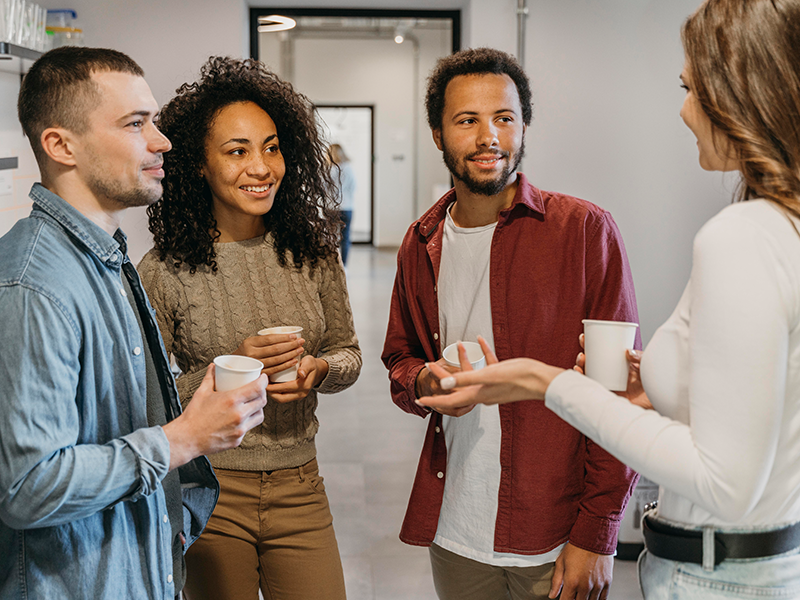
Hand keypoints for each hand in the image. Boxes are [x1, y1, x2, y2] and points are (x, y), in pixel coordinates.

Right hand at [163, 364, 267, 469]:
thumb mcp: (202, 392)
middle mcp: (239, 415)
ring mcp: (240, 429)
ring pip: (259, 416)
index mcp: (232, 400)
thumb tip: (213, 367)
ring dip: (258, 409)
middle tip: (258, 390)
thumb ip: (210, 377)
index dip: (264, 381)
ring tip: (252, 404)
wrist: (187, 439)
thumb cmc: (194, 416)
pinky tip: (242, 418)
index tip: (263, 378)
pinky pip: (249, 428)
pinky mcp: (238, 439)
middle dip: (262, 394)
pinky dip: (248, 422)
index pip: (258, 388)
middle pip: (262, 401)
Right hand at [234, 332, 304, 378]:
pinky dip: (286, 365)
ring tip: (300, 350)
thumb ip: (264, 341)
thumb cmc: (246, 353)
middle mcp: (251, 354)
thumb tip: (286, 336)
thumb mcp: (251, 343)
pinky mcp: (258, 374)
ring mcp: (255, 365)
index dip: (284, 337)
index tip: (295, 336)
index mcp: (249, 342)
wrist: (232, 368)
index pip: (270, 339)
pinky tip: (294, 361)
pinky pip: (275, 369)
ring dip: (291, 354)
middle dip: (291, 345)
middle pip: (275, 349)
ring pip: (277, 359)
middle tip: (301, 342)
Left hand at [267, 356, 328, 402]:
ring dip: (272, 395)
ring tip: (264, 387)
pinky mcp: (295, 396)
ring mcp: (298, 396)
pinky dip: (276, 394)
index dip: (274, 387)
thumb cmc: (311, 364)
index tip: (264, 382)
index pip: (286, 388)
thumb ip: (305, 367)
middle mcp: (301, 394)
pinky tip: (270, 388)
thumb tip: (301, 373)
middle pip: (282, 398)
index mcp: (304, 386)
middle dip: (270, 393)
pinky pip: (284, 398)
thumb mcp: (309, 362)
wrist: (318, 371)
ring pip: (282, 399)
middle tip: (261, 386)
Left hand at [417, 336, 562, 410]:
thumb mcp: (490, 375)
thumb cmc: (518, 377)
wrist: (543, 379)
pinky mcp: (502, 377)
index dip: (433, 400)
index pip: (450, 400)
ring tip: (455, 347)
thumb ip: (466, 379)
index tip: (419, 400)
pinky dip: (483, 353)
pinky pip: (488, 365)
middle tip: (430, 366)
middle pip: (457, 386)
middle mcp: (483, 393)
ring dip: (463, 361)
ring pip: (471, 374)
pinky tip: (481, 339)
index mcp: (477, 394)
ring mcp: (492, 386)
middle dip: (443, 376)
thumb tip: (444, 384)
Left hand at [549, 543, 612, 599]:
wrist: (593, 537)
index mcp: (572, 581)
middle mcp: (585, 586)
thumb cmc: (576, 547)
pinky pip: (603, 598)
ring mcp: (598, 585)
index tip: (563, 597)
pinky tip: (592, 595)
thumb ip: (556, 581)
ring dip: (585, 599)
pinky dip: (597, 599)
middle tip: (573, 594)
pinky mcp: (607, 582)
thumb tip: (552, 595)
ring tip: (582, 593)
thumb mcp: (561, 562)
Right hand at [575, 334, 651, 409]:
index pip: (601, 352)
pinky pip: (591, 389)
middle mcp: (610, 374)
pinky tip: (579, 373)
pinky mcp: (607, 395)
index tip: (584, 337)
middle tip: (582, 352)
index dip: (590, 345)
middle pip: (591, 363)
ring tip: (581, 361)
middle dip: (582, 356)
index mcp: (618, 364)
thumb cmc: (654, 384)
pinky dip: (582, 381)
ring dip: (580, 366)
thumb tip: (627, 351)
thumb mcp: (647, 365)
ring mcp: (607, 384)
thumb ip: (639, 357)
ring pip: (589, 375)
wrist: (657, 403)